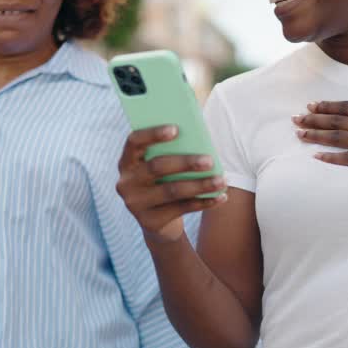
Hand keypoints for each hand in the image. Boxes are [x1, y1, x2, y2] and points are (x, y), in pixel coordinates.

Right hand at [116, 126, 227, 242]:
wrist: (157, 222)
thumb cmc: (165, 182)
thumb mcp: (164, 165)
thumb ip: (175, 146)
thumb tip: (200, 125)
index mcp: (127, 161)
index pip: (134, 142)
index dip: (153, 134)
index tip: (176, 129)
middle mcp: (126, 182)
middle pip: (156, 167)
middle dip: (185, 163)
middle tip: (210, 160)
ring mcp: (135, 204)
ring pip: (171, 191)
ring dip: (200, 185)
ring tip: (222, 180)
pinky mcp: (149, 221)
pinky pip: (180, 209)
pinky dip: (203, 202)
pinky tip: (220, 196)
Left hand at [293, 69, 347, 170]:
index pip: (347, 107)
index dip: (327, 107)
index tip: (311, 106)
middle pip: (337, 122)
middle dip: (314, 120)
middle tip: (294, 120)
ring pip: (339, 139)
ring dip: (318, 136)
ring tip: (300, 135)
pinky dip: (333, 158)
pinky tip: (318, 156)